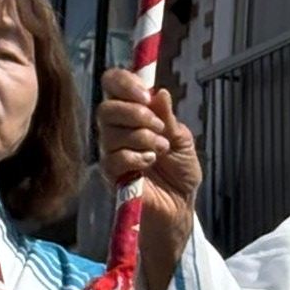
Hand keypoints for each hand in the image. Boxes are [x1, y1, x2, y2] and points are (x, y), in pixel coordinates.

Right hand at [98, 67, 201, 289]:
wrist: (180, 206)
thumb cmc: (180, 172)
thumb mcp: (182, 140)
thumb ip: (169, 118)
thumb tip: (159, 93)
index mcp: (133, 113)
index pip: (114, 85)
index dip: (124, 82)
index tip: (145, 93)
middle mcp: (117, 129)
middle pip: (106, 107)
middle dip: (135, 113)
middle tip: (158, 127)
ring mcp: (111, 152)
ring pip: (109, 132)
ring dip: (141, 137)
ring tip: (160, 150)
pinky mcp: (111, 175)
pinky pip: (113, 158)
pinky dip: (135, 157)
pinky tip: (149, 164)